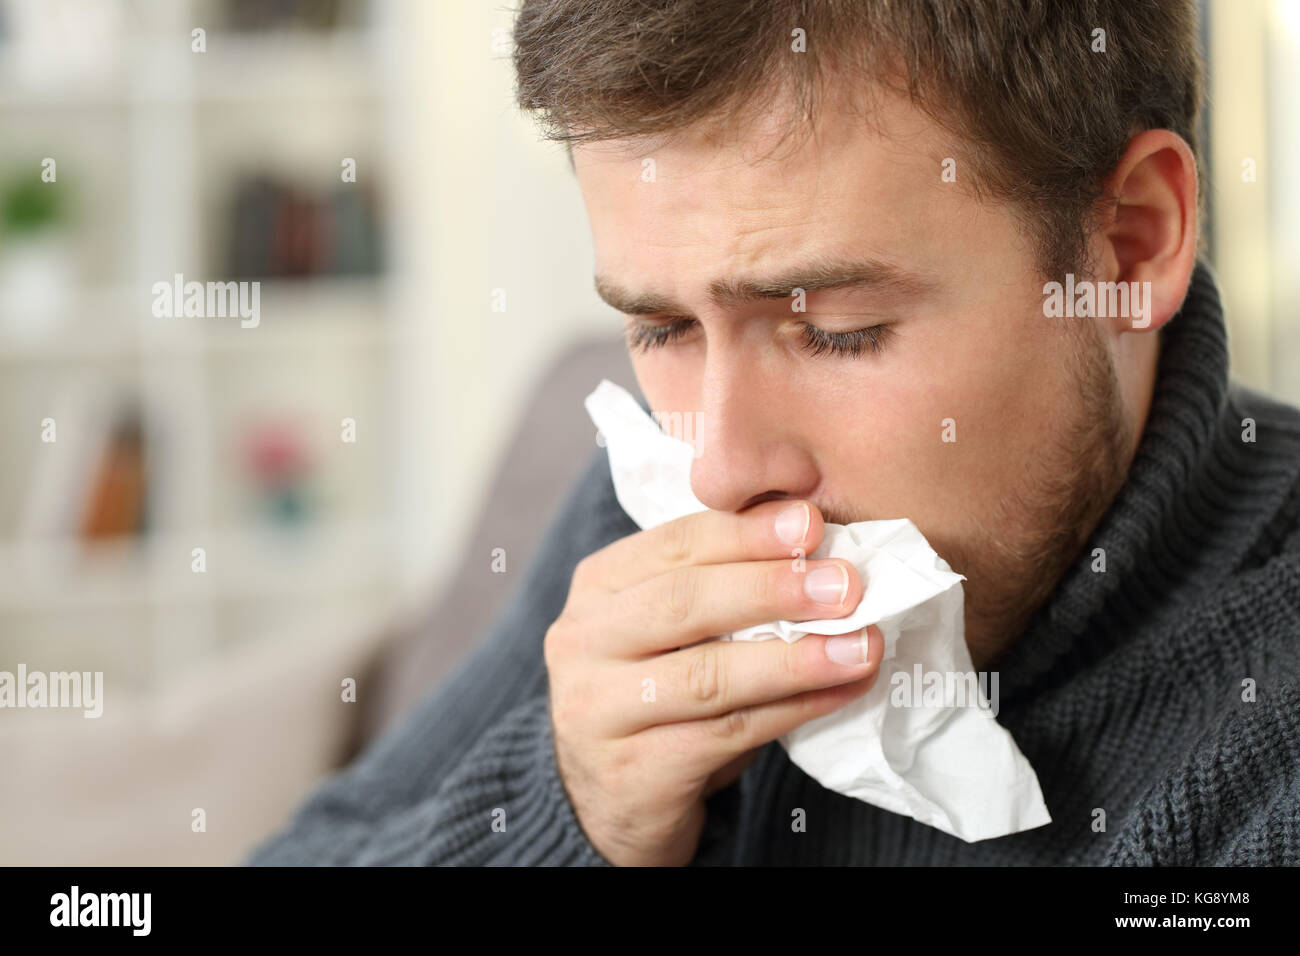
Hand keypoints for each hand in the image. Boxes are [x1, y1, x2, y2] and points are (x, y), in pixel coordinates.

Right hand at [545, 499, 882, 865]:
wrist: (612, 799)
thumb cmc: (661, 694)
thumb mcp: (675, 627)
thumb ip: (725, 583)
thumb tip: (820, 543)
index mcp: (599, 584)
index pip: (674, 543)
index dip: (746, 531)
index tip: (813, 521)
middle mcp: (583, 640)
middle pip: (683, 602)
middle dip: (772, 589)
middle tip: (846, 585)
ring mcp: (596, 709)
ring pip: (706, 675)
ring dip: (794, 659)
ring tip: (861, 647)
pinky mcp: (631, 772)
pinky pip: (724, 734)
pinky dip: (792, 710)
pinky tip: (840, 694)